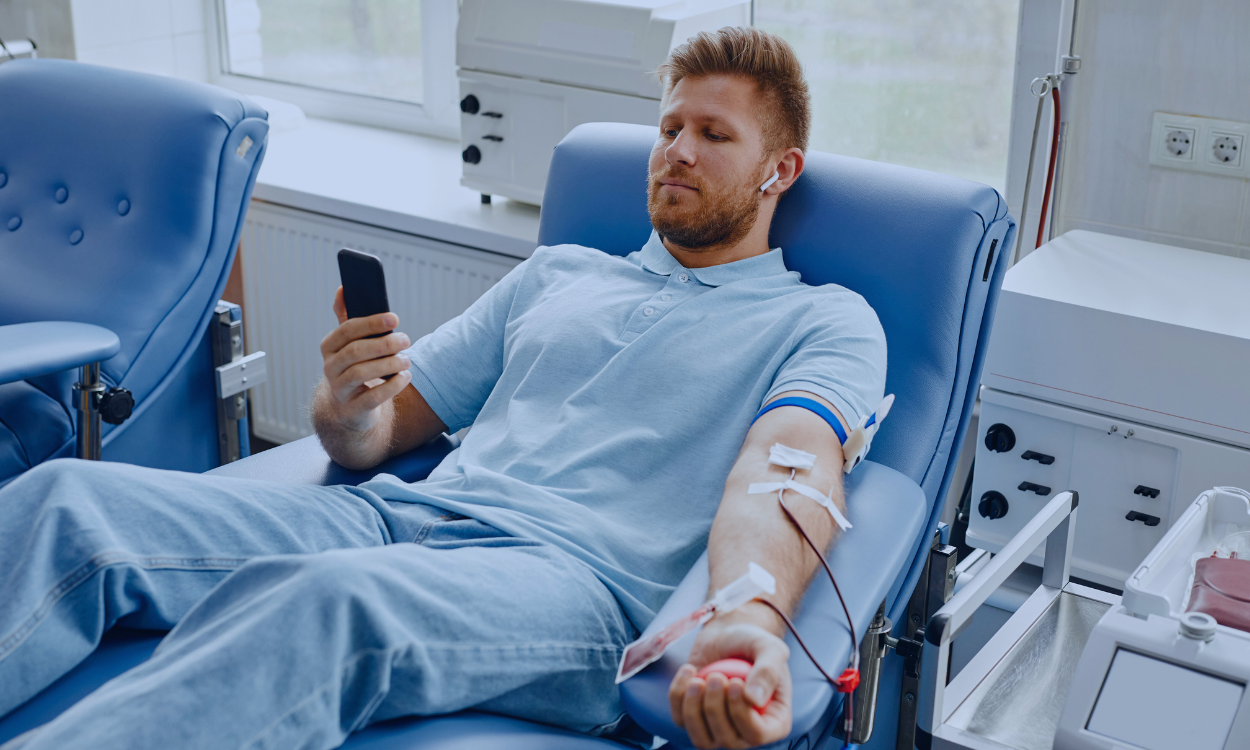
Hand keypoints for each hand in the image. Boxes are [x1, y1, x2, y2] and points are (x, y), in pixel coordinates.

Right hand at [318, 286, 412, 431]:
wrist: (349, 408)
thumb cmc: (354, 367)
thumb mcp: (349, 344)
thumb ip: (347, 318)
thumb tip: (344, 288)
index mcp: (329, 346)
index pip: (347, 330)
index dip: (371, 323)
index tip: (394, 318)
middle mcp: (330, 367)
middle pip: (356, 351)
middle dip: (384, 343)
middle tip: (405, 339)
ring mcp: (339, 390)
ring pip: (362, 373)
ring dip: (389, 364)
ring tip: (406, 360)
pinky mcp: (353, 409)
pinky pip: (373, 397)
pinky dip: (392, 386)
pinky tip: (405, 377)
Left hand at [669, 608, 791, 748]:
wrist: (726, 634)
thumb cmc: (752, 642)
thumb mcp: (769, 649)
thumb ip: (768, 671)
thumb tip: (754, 700)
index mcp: (774, 722)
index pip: (756, 735)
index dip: (742, 714)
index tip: (735, 682)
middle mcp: (746, 732)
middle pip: (727, 740)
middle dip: (715, 707)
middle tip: (717, 676)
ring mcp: (719, 729)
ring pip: (701, 739)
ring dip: (694, 708)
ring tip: (699, 678)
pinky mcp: (694, 718)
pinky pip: (680, 719)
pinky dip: (678, 696)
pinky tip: (689, 671)